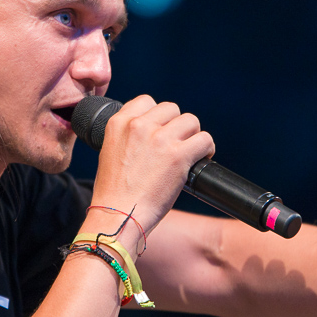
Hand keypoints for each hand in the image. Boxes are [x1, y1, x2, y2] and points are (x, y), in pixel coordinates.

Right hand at [90, 95, 215, 235]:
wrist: (118, 216)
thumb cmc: (114, 193)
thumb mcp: (109, 152)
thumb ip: (128, 136)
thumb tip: (151, 132)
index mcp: (119, 123)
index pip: (147, 101)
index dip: (158, 116)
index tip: (161, 130)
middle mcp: (139, 126)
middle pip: (172, 109)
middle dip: (176, 126)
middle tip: (176, 145)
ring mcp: (160, 139)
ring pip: (191, 121)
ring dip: (193, 136)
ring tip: (190, 152)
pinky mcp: (178, 156)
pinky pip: (204, 140)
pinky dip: (206, 150)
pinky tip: (200, 160)